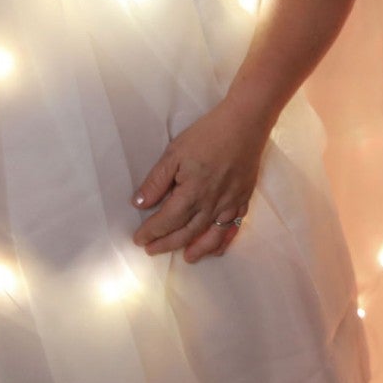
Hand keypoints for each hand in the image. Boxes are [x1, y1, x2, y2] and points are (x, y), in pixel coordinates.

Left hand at [131, 100, 270, 263]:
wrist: (244, 124)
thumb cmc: (207, 135)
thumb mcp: (174, 152)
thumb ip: (157, 180)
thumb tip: (139, 203)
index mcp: (192, 193)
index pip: (167, 220)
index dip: (152, 231)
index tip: (138, 239)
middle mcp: (211, 204)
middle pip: (187, 232)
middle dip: (167, 243)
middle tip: (151, 250)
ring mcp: (230, 204)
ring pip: (211, 236)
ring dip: (197, 249)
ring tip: (185, 258)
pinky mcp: (243, 199)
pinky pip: (233, 227)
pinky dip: (223, 241)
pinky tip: (216, 247)